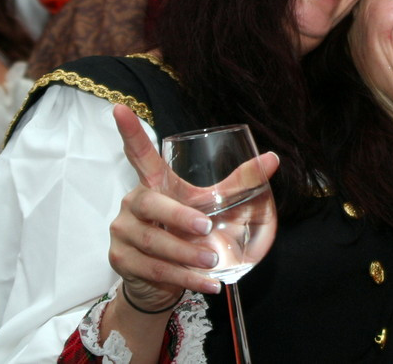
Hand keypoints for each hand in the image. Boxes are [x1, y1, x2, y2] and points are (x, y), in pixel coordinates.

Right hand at [109, 106, 220, 308]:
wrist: (165, 279)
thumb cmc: (189, 230)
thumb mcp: (214, 204)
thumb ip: (240, 182)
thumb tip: (272, 158)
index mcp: (154, 183)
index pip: (140, 155)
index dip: (131, 132)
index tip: (120, 108)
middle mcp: (133, 203)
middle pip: (150, 204)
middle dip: (178, 217)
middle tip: (206, 228)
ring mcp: (123, 232)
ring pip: (153, 242)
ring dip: (185, 253)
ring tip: (212, 260)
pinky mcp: (121, 261)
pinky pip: (153, 269)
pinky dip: (184, 277)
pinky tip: (208, 283)